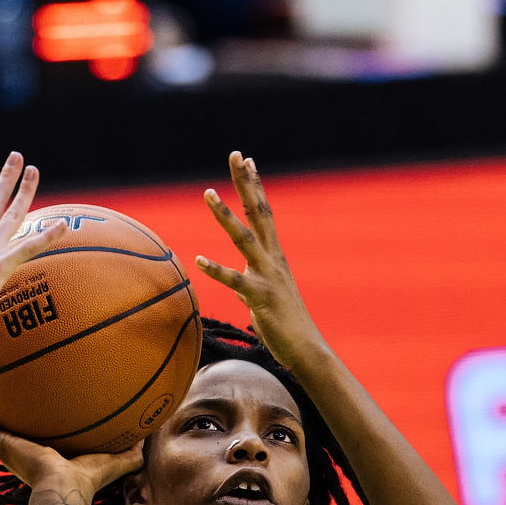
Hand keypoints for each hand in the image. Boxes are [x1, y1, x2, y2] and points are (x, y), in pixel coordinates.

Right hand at [0, 375, 140, 497]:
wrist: (65, 491)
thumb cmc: (85, 482)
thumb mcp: (110, 460)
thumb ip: (127, 452)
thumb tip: (146, 441)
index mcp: (35, 450)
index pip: (23, 430)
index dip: (16, 415)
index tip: (14, 397)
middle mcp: (15, 446)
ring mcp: (3, 444)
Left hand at [196, 151, 326, 372]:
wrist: (306, 349)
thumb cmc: (285, 325)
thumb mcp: (264, 297)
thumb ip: (251, 284)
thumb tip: (238, 285)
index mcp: (274, 256)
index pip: (263, 213)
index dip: (254, 186)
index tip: (246, 161)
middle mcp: (272, 259)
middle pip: (258, 212)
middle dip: (246, 183)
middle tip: (236, 155)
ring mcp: (267, 277)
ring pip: (244, 238)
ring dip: (225, 215)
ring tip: (208, 193)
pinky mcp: (260, 298)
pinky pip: (235, 281)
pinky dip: (216, 270)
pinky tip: (199, 260)